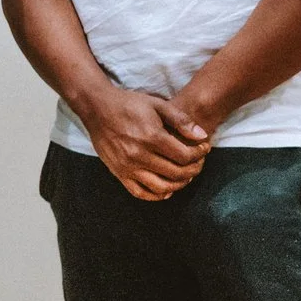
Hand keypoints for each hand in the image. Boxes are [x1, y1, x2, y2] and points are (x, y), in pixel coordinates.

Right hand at [79, 86, 209, 200]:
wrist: (97, 108)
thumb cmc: (129, 104)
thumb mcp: (157, 104)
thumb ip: (181, 120)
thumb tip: (202, 136)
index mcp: (151, 137)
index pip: (184, 156)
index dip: (199, 154)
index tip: (204, 148)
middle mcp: (139, 154)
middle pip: (176, 173)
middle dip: (194, 169)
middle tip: (198, 162)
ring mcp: (127, 166)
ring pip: (161, 187)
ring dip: (179, 184)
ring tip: (185, 175)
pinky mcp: (118, 172)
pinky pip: (140, 192)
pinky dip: (156, 195)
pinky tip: (166, 189)